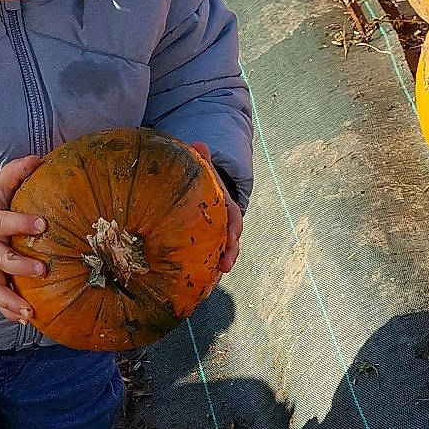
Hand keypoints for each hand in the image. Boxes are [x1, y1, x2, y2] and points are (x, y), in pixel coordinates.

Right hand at [0, 155, 45, 322]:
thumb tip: (38, 159)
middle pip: (1, 260)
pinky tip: (27, 320)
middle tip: (43, 269)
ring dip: (11, 301)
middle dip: (21, 266)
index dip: (22, 223)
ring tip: (30, 312)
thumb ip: (17, 172)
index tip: (43, 224)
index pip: (6, 223)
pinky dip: (9, 312)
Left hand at [189, 142, 241, 272]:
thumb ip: (201, 159)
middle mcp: (222, 222)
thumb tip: (200, 144)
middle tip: (224, 267)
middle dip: (230, 253)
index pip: (233, 216)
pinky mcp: (202, 244)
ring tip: (213, 282)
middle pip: (231, 239)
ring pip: (220, 252)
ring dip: (218, 267)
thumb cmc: (197, 180)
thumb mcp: (200, 169)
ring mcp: (214, 235)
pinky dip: (205, 271)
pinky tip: (199, 284)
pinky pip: (206, 258)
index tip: (231, 237)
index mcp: (223, 205)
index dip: (233, 227)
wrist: (194, 189)